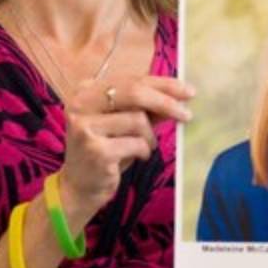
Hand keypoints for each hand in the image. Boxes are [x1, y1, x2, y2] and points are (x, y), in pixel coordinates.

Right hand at [57, 76, 194, 223]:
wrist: (79, 187)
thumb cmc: (106, 151)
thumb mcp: (124, 125)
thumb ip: (146, 108)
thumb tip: (179, 96)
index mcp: (86, 91)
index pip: (132, 79)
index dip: (163, 84)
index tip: (187, 90)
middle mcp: (81, 104)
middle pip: (135, 92)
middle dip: (166, 102)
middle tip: (187, 114)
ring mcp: (85, 127)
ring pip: (138, 120)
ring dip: (149, 137)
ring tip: (142, 147)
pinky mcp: (95, 150)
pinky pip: (137, 144)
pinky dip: (143, 151)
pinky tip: (134, 157)